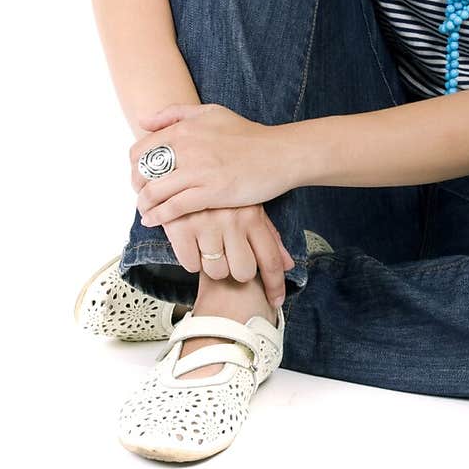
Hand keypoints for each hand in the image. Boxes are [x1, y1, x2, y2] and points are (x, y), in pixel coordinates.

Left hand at [130, 102, 291, 226]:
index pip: (140, 150)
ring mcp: (198, 171)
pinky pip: (174, 208)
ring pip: (154, 192)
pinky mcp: (211, 193)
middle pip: (143, 173)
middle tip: (143, 195)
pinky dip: (159, 217)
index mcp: (184, 128)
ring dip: (144, 205)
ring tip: (146, 211)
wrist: (279, 154)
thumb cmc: (247, 134)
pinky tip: (154, 221)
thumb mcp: (211, 112)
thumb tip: (142, 122)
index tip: (141, 177)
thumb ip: (175, 113)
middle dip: (137, 187)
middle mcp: (187, 148)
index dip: (134, 167)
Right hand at [162, 205, 293, 307]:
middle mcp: (232, 220)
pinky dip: (191, 260)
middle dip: (237, 273)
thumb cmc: (221, 193)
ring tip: (209, 247)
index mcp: (252, 215)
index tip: (276, 301)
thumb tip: (288, 265)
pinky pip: (191, 264)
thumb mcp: (249, 206)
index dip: (275, 284)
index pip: (270, 259)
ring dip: (213, 266)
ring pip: (216, 271)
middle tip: (230, 258)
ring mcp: (206, 224)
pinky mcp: (180, 227)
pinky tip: (192, 243)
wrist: (179, 166)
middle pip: (243, 272)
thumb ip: (269, 236)